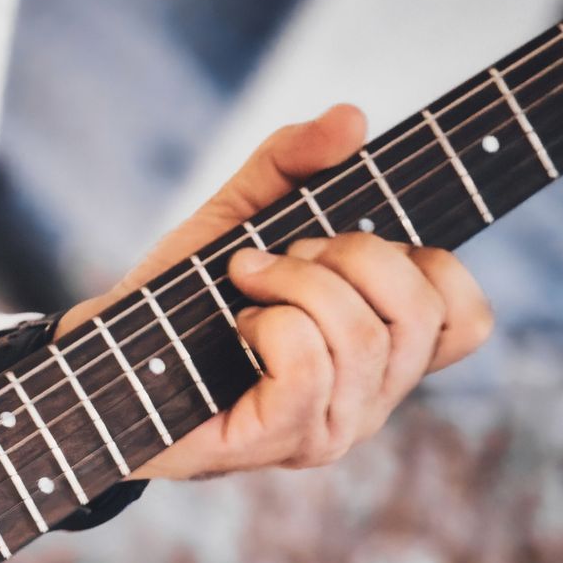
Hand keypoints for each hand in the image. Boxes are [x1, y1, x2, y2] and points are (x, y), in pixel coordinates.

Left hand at [58, 105, 493, 479]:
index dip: (426, 261)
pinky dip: (271, 324)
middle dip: (348, 255)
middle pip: (420, 310)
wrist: (96, 360)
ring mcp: (328, 429)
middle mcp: (368, 400)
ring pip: (361, 335)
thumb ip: (293, 161)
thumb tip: (353, 118)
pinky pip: (307, 369)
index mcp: (380, 353)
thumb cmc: (176, 300)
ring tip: (243, 283)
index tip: (346, 240)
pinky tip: (237, 324)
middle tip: (278, 257)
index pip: (466, 319)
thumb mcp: (237, 213)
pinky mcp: (276, 443)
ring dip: (293, 284)